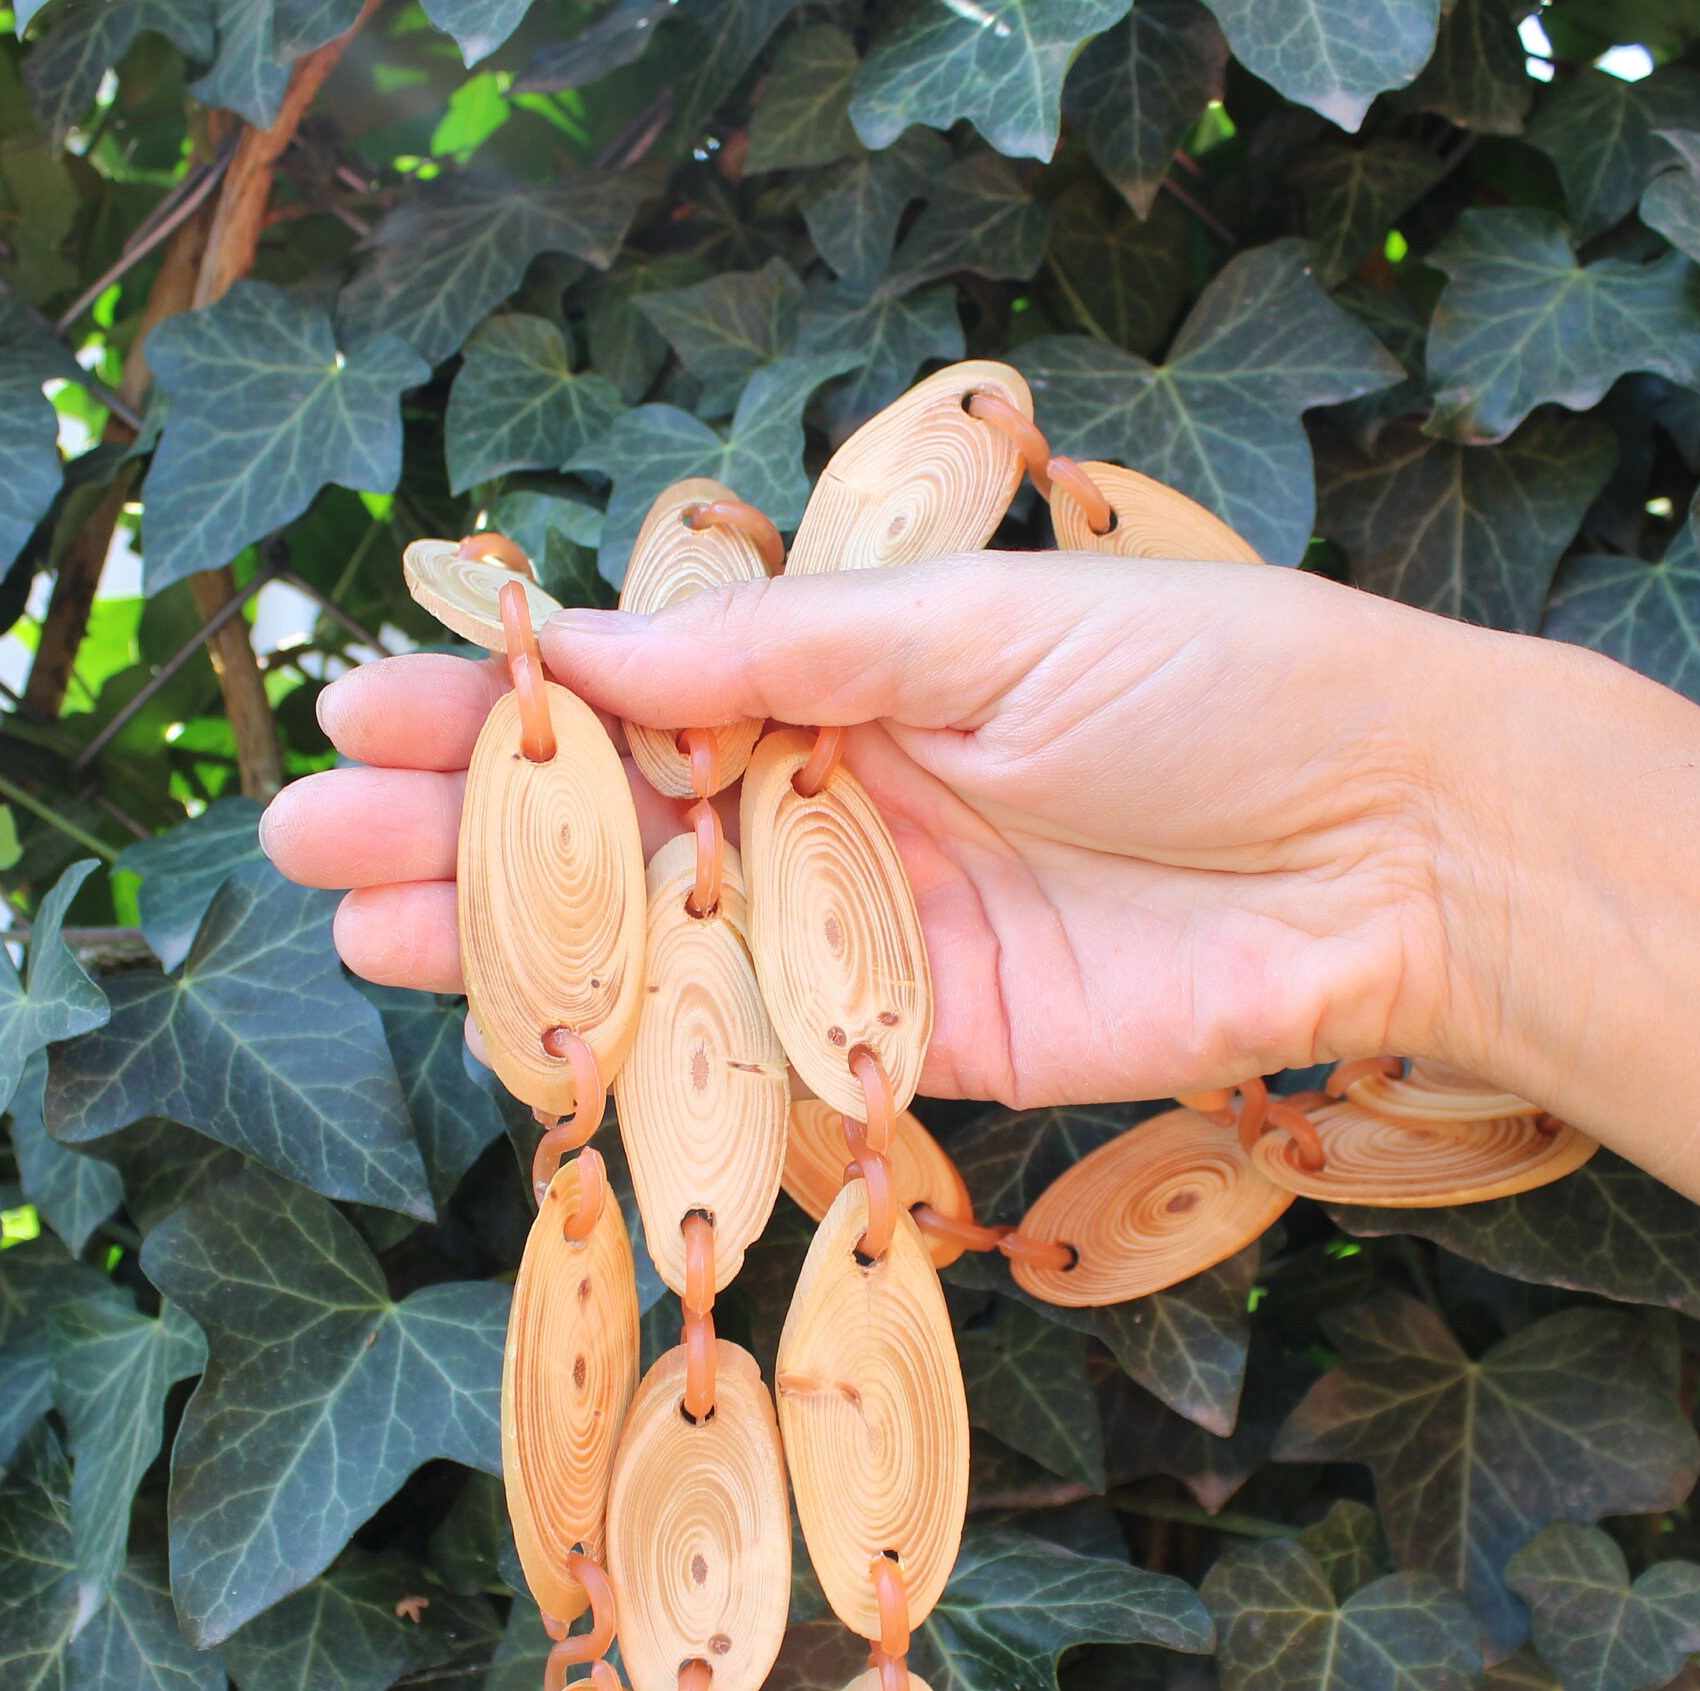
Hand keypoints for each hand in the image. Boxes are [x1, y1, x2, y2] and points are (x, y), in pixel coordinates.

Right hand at [261, 552, 1530, 1105]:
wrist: (1401, 849)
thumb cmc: (1217, 687)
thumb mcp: (984, 629)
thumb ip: (786, 656)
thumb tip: (588, 644)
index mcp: (858, 671)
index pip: (640, 693)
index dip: (502, 708)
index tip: (362, 707)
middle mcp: (845, 799)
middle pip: (623, 825)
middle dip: (464, 833)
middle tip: (299, 838)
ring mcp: (875, 932)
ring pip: (663, 944)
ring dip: (515, 944)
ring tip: (353, 935)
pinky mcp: (924, 1051)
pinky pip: (760, 1053)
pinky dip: (649, 1052)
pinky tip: (524, 1041)